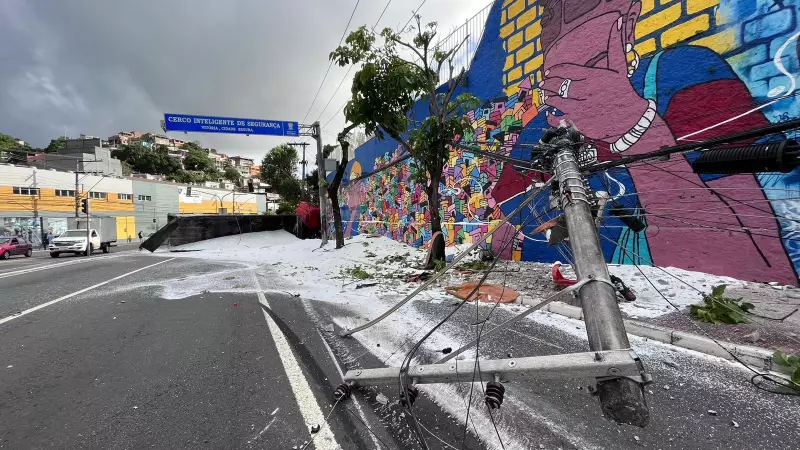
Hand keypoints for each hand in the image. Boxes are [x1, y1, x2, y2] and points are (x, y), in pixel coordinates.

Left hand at [540, 17, 648, 140]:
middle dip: (549, 84)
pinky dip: (551, 117)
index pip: (567, 70)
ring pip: (558, 101)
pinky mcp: (581, 123)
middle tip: (543, 83)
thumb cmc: (623, 91)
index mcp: (594, 76)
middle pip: (560, 85)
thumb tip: (617, 22)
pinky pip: (560, 119)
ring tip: (545, 96)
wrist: (632, 119)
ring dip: (549, 98)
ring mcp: (583, 108)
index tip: (548, 72)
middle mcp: (587, 91)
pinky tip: (549, 113)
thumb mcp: (619, 68)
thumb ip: (614, 46)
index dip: (555, 70)